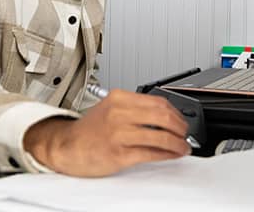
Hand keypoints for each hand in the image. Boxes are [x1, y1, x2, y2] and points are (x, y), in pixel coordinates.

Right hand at [23, 89, 190, 176]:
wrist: (67, 146)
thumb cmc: (90, 129)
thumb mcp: (111, 108)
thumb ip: (135, 108)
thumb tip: (164, 115)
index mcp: (119, 98)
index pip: (157, 101)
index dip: (175, 112)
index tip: (181, 119)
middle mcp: (120, 112)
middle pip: (162, 116)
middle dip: (180, 126)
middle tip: (186, 133)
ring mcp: (119, 133)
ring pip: (160, 136)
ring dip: (178, 143)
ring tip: (183, 146)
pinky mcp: (119, 153)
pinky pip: (151, 153)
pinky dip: (167, 154)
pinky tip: (171, 155)